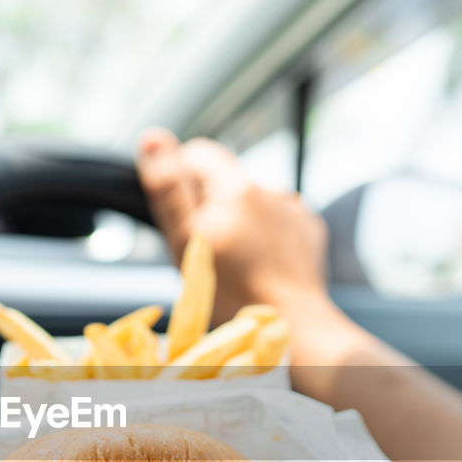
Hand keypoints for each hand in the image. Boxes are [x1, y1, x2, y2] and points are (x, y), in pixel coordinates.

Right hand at [135, 128, 329, 324]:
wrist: (293, 324)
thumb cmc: (234, 290)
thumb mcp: (187, 241)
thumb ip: (169, 188)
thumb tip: (151, 137)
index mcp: (237, 186)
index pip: (199, 153)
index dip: (181, 178)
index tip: (182, 217)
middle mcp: (270, 188)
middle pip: (226, 181)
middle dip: (212, 205)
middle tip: (206, 247)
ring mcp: (294, 209)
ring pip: (253, 202)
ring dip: (241, 220)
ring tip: (237, 260)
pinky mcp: (310, 230)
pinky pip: (280, 221)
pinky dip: (267, 235)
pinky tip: (262, 262)